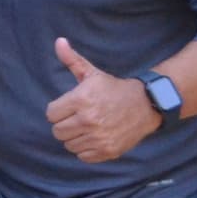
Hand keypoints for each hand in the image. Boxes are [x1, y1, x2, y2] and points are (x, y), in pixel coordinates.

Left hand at [45, 37, 159, 163]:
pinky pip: (82, 156)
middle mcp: (88, 119)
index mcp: (81, 99)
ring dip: (75, 137)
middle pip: (57, 131)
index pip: (51, 114)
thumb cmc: (113, 88)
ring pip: (69, 145)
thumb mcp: (92, 73)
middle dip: (65, 124)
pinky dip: (86, 149)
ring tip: (88, 126)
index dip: (58, 110)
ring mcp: (98, 137)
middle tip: (78, 117)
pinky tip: (95, 137)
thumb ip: (72, 60)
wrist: (146, 104)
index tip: (70, 106)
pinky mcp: (107, 151)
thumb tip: (59, 41)